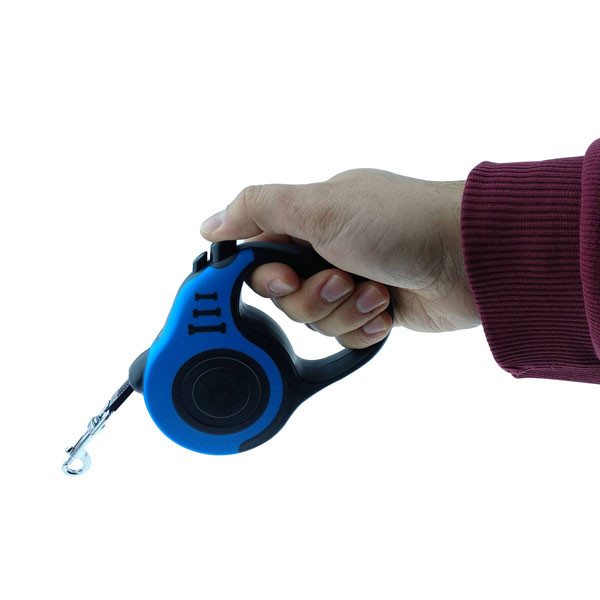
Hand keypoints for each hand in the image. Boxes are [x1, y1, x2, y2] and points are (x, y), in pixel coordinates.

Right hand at [200, 169, 479, 347]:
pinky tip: (389, 309)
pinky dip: (366, 328)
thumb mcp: (321, 206)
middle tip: (344, 279)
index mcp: (310, 219)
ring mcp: (353, 280)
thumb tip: (210, 223)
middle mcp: (328, 249)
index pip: (260, 259)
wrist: (470, 257)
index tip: (286, 281)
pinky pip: (347, 336)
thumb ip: (258, 209)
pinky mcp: (376, 310)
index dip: (266, 279)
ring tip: (377, 291)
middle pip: (287, 298)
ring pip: (317, 321)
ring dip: (345, 311)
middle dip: (314, 297)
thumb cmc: (401, 222)